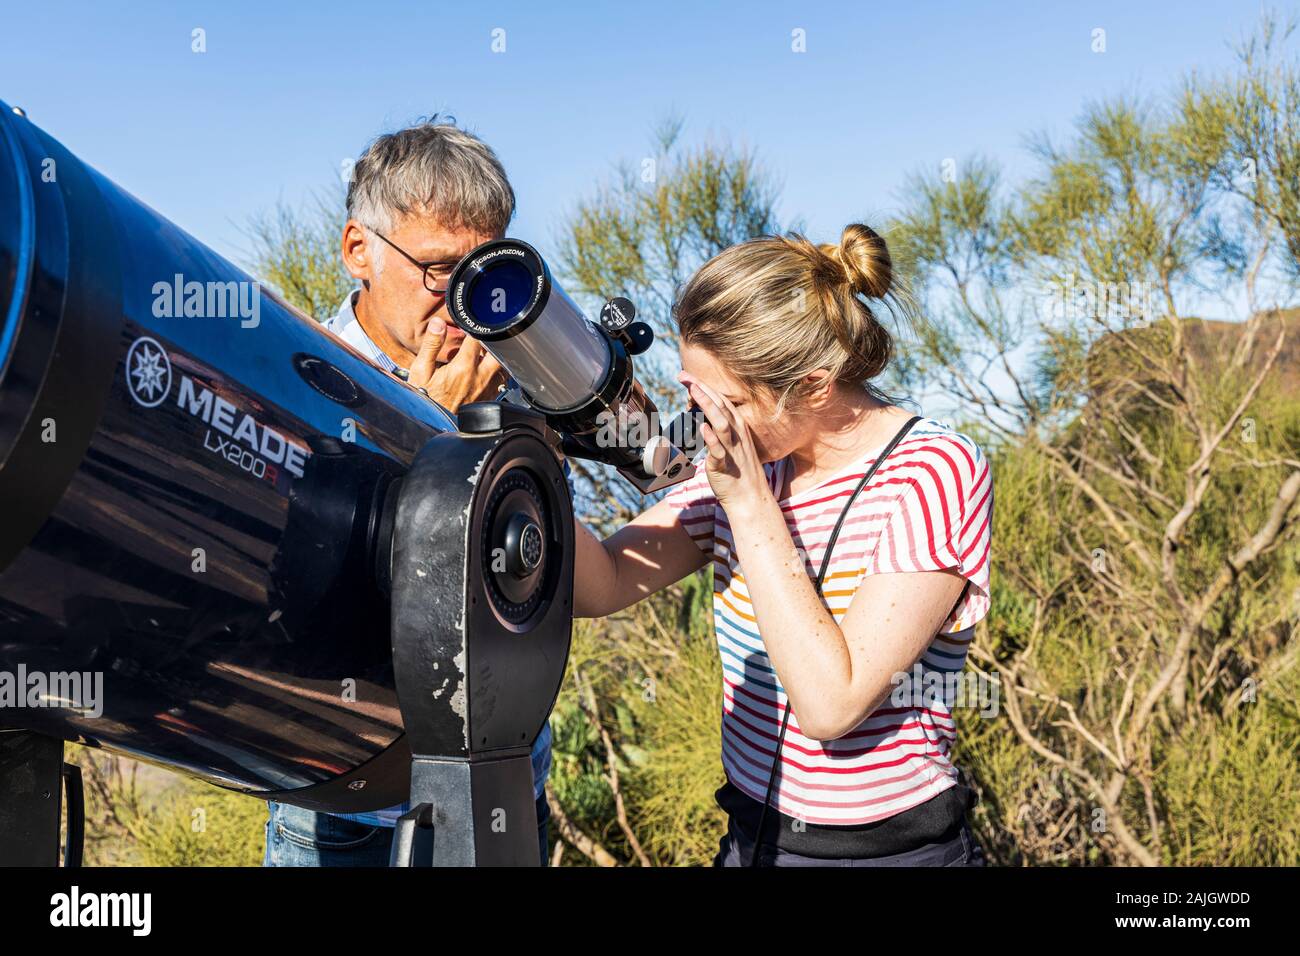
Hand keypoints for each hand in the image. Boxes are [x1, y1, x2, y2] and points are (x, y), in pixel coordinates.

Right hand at [408, 318, 505, 411]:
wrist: (432, 425)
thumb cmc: (425, 400)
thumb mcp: (421, 371)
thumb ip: (431, 345)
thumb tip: (438, 324)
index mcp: (463, 367)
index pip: (477, 338)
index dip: (474, 329)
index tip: (469, 327)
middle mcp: (479, 378)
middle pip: (498, 351)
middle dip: (491, 343)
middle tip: (480, 340)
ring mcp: (487, 389)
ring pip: (502, 366)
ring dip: (494, 358)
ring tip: (482, 355)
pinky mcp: (489, 399)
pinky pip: (500, 381)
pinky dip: (495, 373)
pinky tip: (483, 372)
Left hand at [679, 372, 772, 513]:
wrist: (749, 497)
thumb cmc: (737, 470)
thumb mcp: (730, 443)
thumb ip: (716, 428)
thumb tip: (699, 415)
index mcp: (737, 427)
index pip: (720, 400)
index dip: (704, 386)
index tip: (687, 376)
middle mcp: (736, 434)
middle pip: (719, 405)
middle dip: (701, 388)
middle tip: (683, 375)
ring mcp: (732, 449)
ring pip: (721, 422)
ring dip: (707, 405)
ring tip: (693, 392)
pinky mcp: (725, 465)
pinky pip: (719, 450)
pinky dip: (711, 438)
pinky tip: (702, 427)